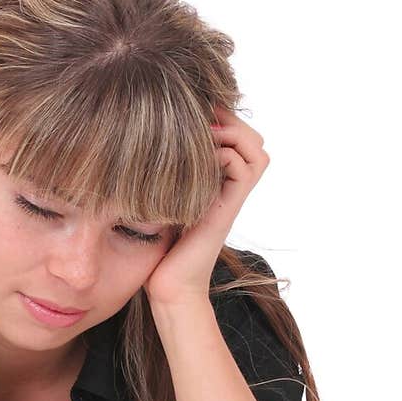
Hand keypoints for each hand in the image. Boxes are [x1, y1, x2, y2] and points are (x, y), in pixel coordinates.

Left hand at [143, 104, 269, 308]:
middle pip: (255, 141)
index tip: (195, 112)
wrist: (168, 288)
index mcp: (218, 184)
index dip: (224, 120)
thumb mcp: (161, 202)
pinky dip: (224, 154)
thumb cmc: (158, 250)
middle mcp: (229, 190)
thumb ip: (166, 178)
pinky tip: (197, 159)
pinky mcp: (225, 211)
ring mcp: (230, 200)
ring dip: (232, 134)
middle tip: (202, 119)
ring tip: (203, 136)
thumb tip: (144, 145)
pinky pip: (243, 170)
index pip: (240, 139)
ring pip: (257, 151)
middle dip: (232, 121)